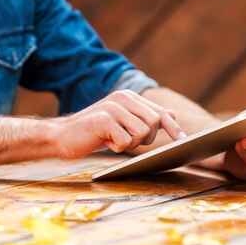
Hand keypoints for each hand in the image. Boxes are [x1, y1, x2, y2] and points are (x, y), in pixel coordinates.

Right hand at [52, 90, 185, 158]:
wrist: (62, 136)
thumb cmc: (94, 132)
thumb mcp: (121, 123)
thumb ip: (144, 117)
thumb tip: (171, 113)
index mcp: (128, 96)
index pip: (159, 112)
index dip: (173, 127)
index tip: (183, 140)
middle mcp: (122, 97)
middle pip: (154, 122)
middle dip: (146, 139)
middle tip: (127, 141)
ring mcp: (113, 108)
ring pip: (142, 132)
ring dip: (131, 144)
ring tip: (114, 141)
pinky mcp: (104, 120)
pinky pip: (125, 141)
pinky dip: (117, 148)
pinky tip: (104, 143)